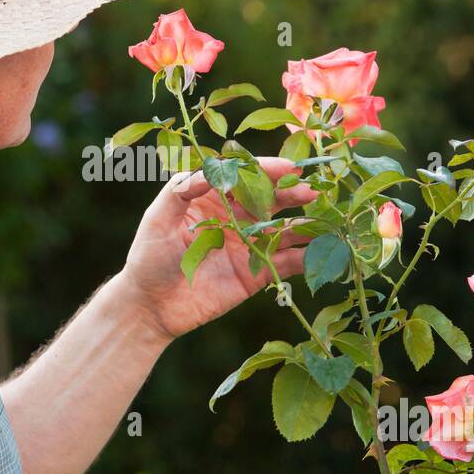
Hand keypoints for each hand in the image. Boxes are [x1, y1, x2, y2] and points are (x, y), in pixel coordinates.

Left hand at [114, 157, 317, 341]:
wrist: (150, 306)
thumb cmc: (148, 257)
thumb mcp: (157, 219)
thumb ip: (180, 192)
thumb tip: (210, 171)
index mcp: (213, 198)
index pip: (244, 177)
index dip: (267, 170)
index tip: (288, 167)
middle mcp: (235, 218)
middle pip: (270, 200)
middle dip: (292, 194)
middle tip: (312, 190)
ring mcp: (248, 245)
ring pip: (283, 230)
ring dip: (305, 224)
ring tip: (325, 219)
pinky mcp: (256, 274)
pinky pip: (285, 263)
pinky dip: (304, 258)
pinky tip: (320, 252)